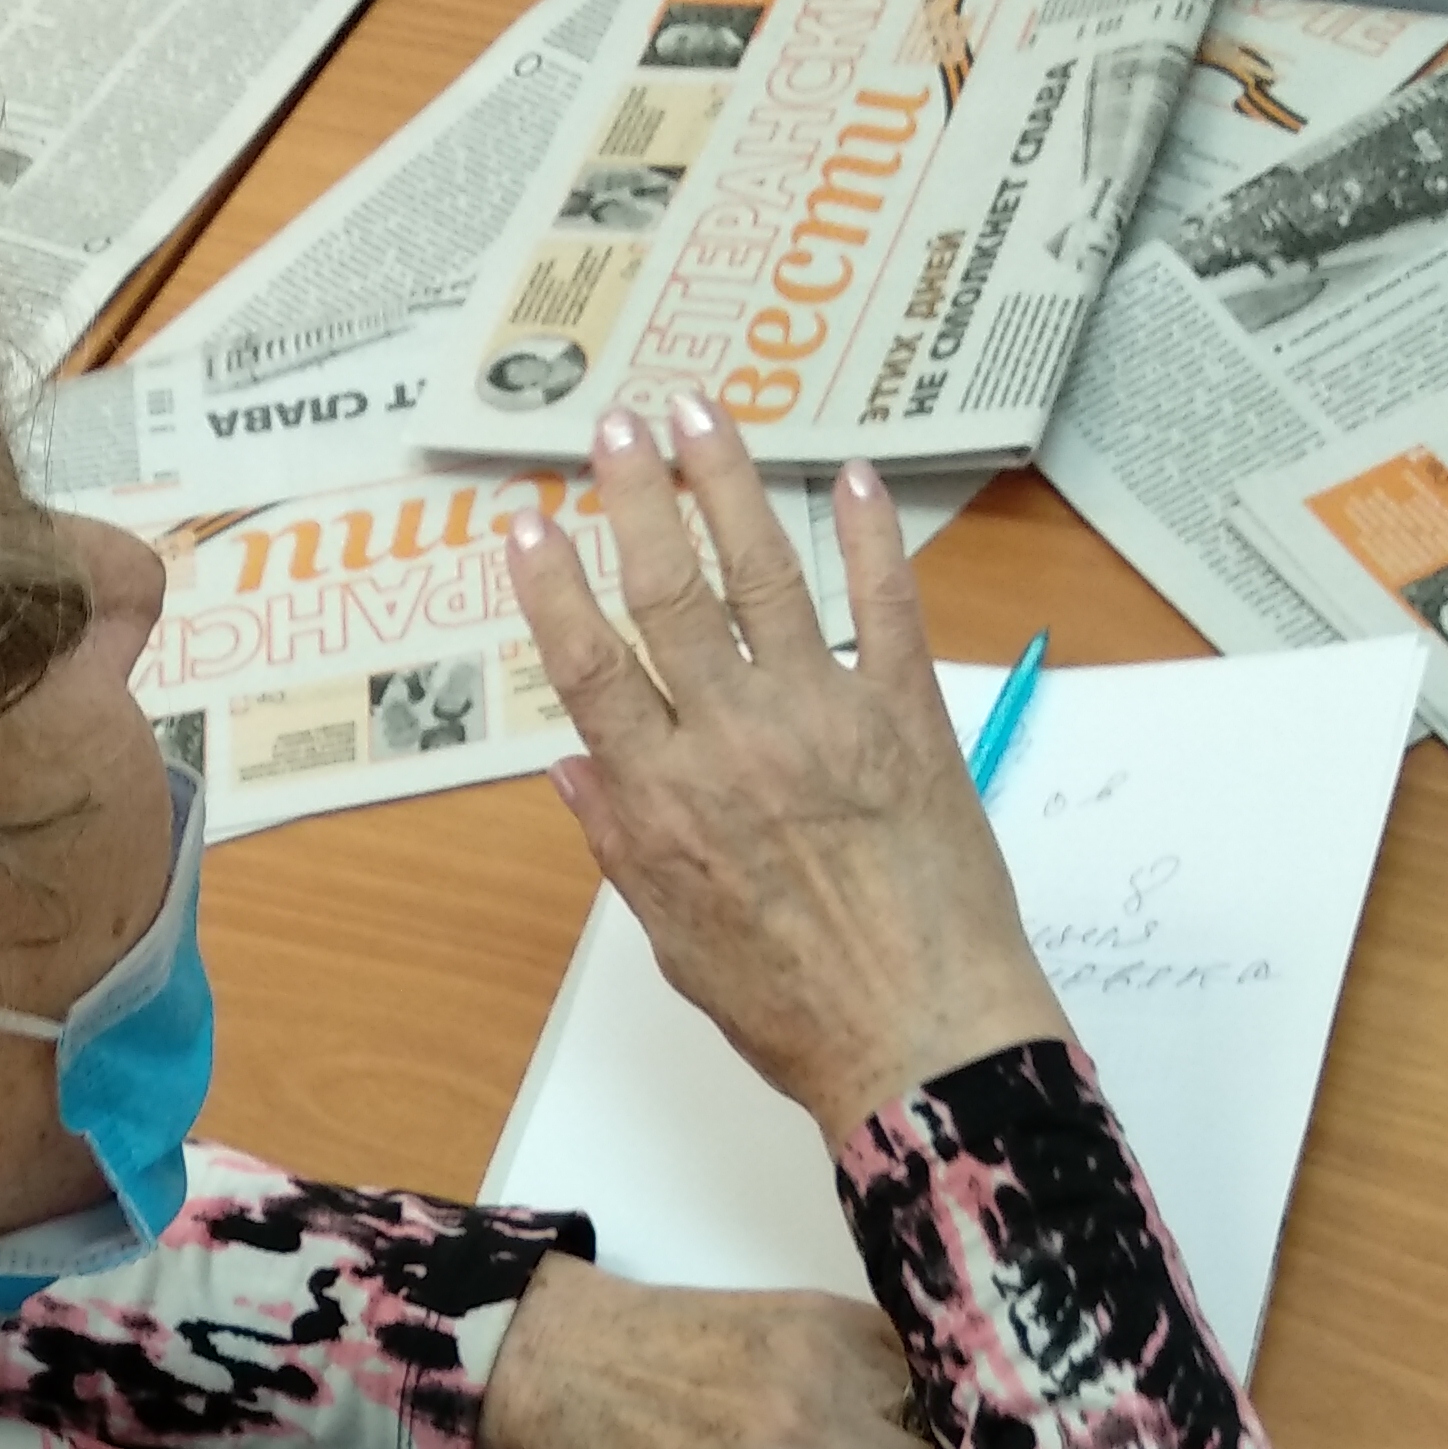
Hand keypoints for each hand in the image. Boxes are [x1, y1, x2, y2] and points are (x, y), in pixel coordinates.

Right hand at [505, 392, 1068, 1140]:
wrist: (920, 1037)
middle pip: (667, 593)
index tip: (527, 525)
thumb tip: (574, 765)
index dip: (550, 588)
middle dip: (633, 498)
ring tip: (699, 411)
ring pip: (763, 574)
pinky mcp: (907, 716)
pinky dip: (869, 537)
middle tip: (613, 428)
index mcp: (665, 799)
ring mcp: (824, 718)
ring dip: (726, 483)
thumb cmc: (796, 1009)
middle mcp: (733, 741)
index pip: (588, 666)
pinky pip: (886, 606)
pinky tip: (853, 477)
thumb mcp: (676, 942)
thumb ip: (621, 844)